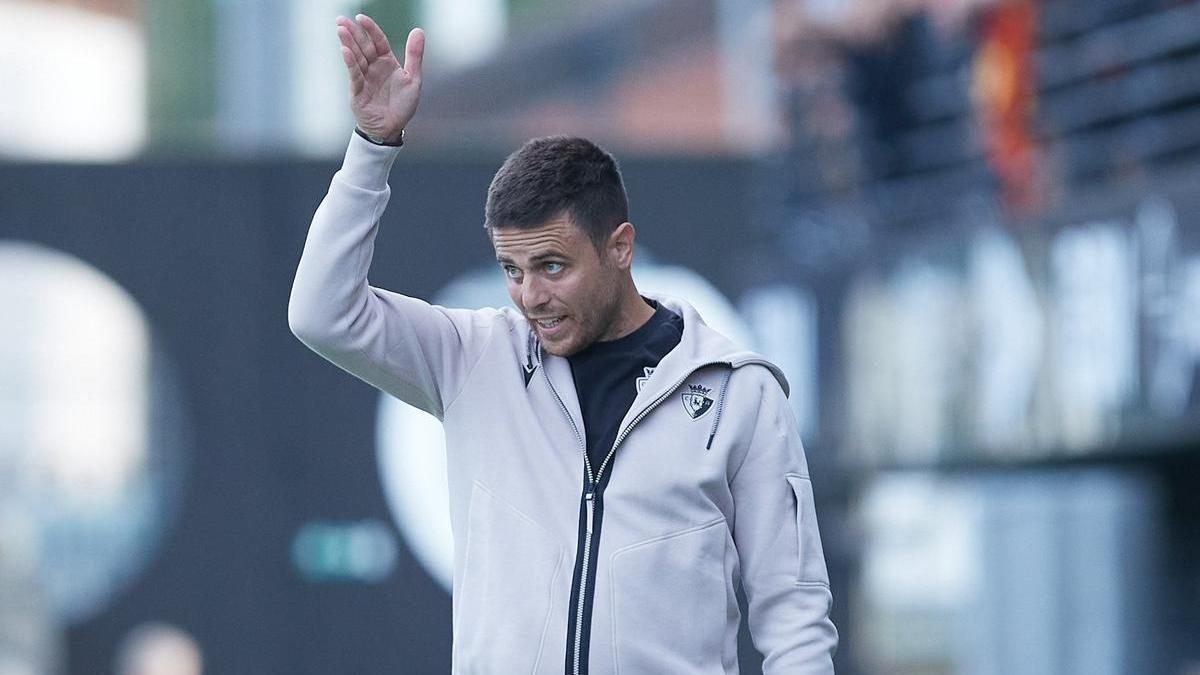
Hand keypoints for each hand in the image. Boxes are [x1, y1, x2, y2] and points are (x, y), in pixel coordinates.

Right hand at [336, 14, 422, 142]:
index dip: (370, 29)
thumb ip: (414, 55)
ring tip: (340, 30)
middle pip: (363, 46)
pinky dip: (350, 63)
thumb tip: (418, 30)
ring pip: (356, 58)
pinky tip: (345, 51)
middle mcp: (374, 68)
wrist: (392, 128)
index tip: (361, 18)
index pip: (377, 41)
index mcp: (387, 62)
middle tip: (341, 19)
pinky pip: (354, 75)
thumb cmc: (402, 105)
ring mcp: (364, 78)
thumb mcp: (413, 78)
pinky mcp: (357, 91)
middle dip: (352, 33)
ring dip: (348, 44)